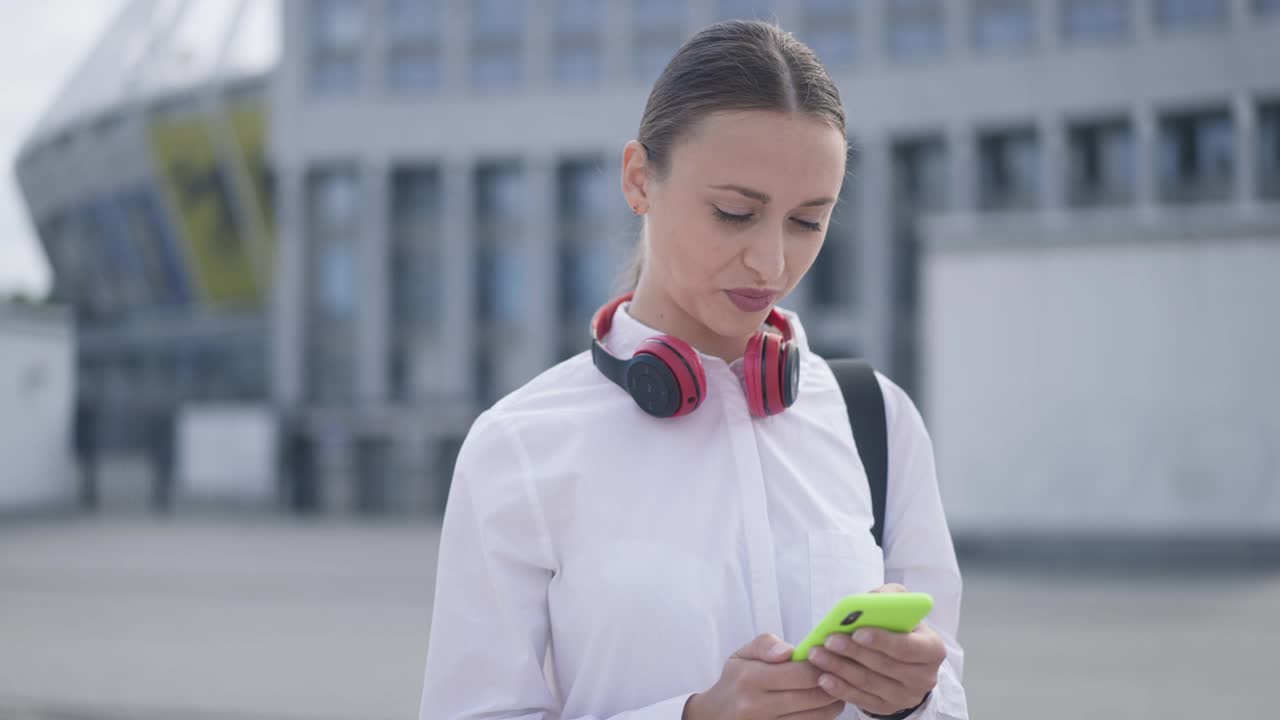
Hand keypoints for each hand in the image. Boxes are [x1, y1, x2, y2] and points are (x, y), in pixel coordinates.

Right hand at [683, 633, 844, 719]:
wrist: (714, 716)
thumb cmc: (734, 682)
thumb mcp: (742, 654)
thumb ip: (765, 644)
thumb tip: (789, 651)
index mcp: (750, 677)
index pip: (802, 673)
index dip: (823, 665)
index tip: (830, 660)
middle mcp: (756, 706)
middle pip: (813, 696)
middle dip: (833, 684)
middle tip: (840, 675)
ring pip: (815, 717)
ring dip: (832, 705)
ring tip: (834, 693)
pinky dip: (819, 718)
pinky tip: (820, 708)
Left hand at [804, 583, 944, 716]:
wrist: (902, 658)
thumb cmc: (899, 627)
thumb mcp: (901, 607)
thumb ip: (890, 597)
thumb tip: (872, 599)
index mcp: (932, 649)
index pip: (908, 646)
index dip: (882, 640)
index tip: (858, 632)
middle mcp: (924, 677)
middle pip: (884, 665)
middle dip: (853, 651)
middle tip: (829, 640)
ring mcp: (906, 696)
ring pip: (869, 682)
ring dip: (840, 668)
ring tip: (818, 655)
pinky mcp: (887, 708)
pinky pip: (861, 699)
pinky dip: (840, 688)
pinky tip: (824, 678)